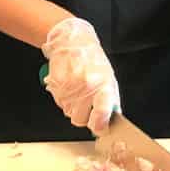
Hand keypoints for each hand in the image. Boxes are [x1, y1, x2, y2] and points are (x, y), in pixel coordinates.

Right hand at [40, 17, 119, 133]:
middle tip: (87, 104)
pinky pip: (59, 103)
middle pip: (80, 120)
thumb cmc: (93, 59)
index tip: (100, 129)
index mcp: (102, 85)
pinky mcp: (56, 85)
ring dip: (73, 107)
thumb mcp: (109, 77)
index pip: (101, 115)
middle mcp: (85, 87)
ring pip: (68, 113)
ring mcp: (69, 87)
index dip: (100, 127)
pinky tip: (69, 86)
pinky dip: (64, 99)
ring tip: (77, 90)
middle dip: (83, 116)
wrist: (73, 41)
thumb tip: (113, 118)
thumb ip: (111, 99)